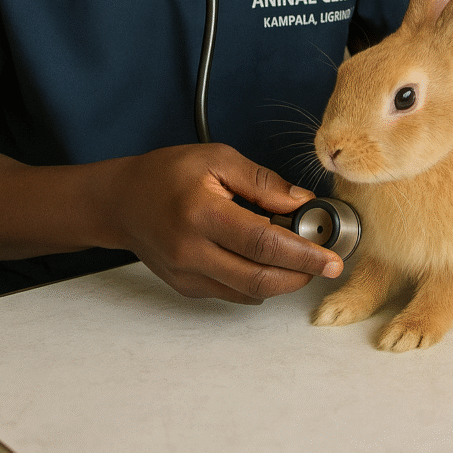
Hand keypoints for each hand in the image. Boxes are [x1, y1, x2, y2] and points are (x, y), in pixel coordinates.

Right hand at [103, 143, 342, 303]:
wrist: (122, 201)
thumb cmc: (166, 173)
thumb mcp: (216, 159)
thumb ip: (262, 181)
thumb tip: (301, 202)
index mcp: (201, 213)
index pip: (262, 241)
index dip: (302, 253)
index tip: (331, 258)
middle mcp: (192, 250)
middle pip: (260, 277)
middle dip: (301, 274)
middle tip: (325, 263)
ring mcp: (187, 274)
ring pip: (249, 291)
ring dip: (282, 280)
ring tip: (296, 257)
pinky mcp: (187, 287)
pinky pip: (233, 293)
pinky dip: (258, 282)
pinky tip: (265, 260)